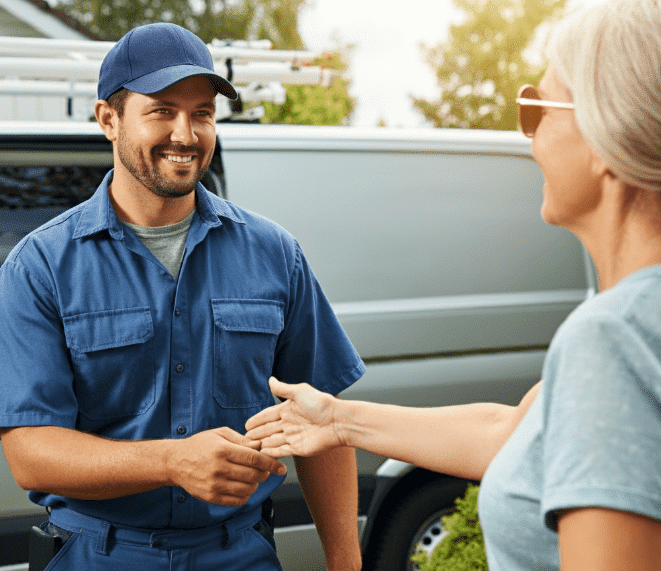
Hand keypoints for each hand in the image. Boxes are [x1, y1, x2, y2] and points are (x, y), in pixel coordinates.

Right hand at [168, 426, 286, 506]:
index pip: (254, 459)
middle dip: (264, 473)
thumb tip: (261, 446)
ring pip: (247, 489)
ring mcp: (214, 484)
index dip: (271, 464)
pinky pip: (237, 501)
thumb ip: (242, 440)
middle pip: (253, 475)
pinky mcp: (211, 497)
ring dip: (255, 484)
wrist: (176, 462)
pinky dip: (245, 495)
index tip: (281, 468)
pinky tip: (243, 487)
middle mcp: (219, 468)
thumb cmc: (201, 445)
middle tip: (265, 470)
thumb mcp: (221, 434)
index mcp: (223, 450)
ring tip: (252, 477)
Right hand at [245, 377, 343, 457]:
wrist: (338, 421)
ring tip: (248, 448)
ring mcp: (293, 437)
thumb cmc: (321, 404)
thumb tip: (270, 379)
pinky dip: (271, 452)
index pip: (268, 416)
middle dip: (256, 434)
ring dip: (261, 444)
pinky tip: (261, 453)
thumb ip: (283, 389)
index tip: (246, 425)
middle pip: (268, 430)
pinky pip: (281, 451)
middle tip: (243, 439)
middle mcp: (289, 423)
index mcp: (288, 410)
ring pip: (272, 441)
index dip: (257, 420)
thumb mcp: (300, 392)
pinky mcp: (298, 449)